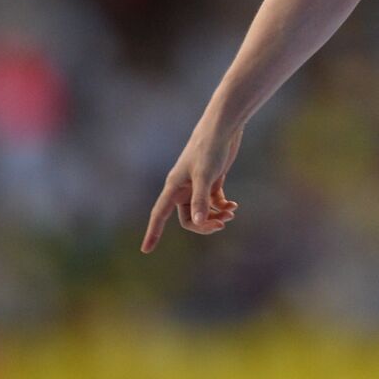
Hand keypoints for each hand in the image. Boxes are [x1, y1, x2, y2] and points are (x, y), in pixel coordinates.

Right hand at [141, 119, 243, 252]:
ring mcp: (197, 184)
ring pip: (202, 211)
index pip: (159, 214)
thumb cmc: (210, 148)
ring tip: (231, 213)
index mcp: (174, 187)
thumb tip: (197, 222)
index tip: (145, 250)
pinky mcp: (212, 179)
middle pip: (188, 218)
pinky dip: (222, 206)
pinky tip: (233, 206)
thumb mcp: (205, 176)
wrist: (223, 128)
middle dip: (204, 225)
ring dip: (216, 216)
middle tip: (222, 224)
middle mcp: (183, 187)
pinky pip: (214, 202)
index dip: (153, 232)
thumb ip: (201, 200)